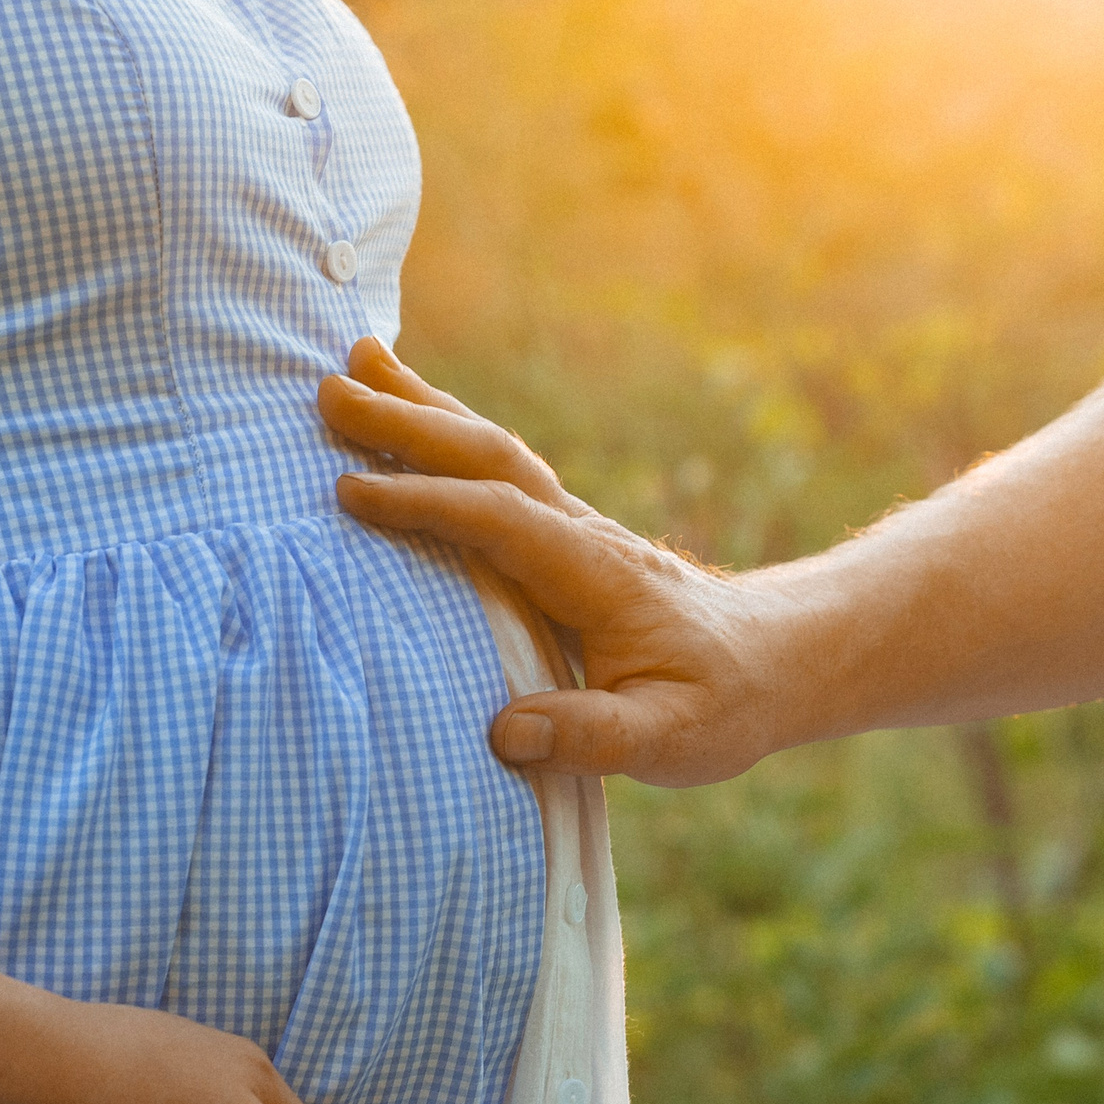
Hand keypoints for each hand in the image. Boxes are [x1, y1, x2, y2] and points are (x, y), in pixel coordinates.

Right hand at [320, 336, 799, 784]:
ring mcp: (572, 527)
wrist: (775, 662)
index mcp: (595, 573)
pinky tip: (410, 418)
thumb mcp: (672, 740)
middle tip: (329, 391)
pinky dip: (447, 434)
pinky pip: (496, 471)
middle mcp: (580, 533)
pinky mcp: (563, 536)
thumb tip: (505, 732)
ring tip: (356, 363)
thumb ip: (593, 735)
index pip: (500, 520)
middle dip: (408, 423)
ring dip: (423, 407)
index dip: (427, 502)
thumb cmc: (723, 704)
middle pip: (489, 459)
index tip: (349, 492)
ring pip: (492, 450)